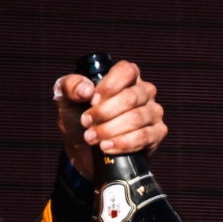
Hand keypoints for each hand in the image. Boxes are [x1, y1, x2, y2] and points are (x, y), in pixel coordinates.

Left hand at [53, 59, 167, 178]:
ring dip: (111, 130)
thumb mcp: (65, 99)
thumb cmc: (78, 119)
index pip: (126, 71)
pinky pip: (145, 137)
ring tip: (92, 138)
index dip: (109, 86)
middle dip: (105, 112)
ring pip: (137, 118)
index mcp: (126, 77)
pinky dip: (123, 143)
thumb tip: (87, 90)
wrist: (85, 150)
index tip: (91, 101)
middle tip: (86, 123)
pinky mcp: (157, 133)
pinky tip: (107, 147)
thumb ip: (70, 86)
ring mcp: (153, 113)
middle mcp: (144, 92)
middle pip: (131, 97)